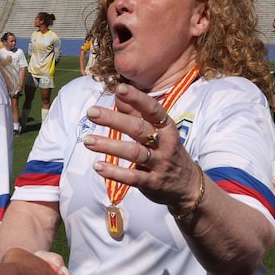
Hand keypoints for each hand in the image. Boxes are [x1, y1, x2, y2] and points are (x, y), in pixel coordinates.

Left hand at [81, 82, 198, 212]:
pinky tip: (97, 166)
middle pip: (138, 129)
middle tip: (91, 112)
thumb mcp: (158, 131)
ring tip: (87, 140)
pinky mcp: (152, 182)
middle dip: (113, 119)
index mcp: (166, 127)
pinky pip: (132, 177)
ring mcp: (159, 164)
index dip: (137, 99)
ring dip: (109, 145)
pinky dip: (114, 172)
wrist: (187, 185)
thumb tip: (118, 93)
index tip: (119, 88)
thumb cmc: (166, 151)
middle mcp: (164, 143)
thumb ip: (136, 113)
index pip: (152, 109)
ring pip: (133, 152)